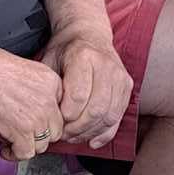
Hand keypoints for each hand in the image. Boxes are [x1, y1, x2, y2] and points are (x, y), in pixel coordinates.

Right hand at [0, 45, 65, 162]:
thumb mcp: (26, 69)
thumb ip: (39, 89)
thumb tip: (37, 112)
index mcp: (52, 82)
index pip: (60, 111)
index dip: (46, 120)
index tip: (35, 123)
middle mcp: (48, 100)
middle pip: (54, 130)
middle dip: (39, 134)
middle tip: (23, 134)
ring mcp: (37, 117)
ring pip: (42, 144)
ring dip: (27, 145)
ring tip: (13, 142)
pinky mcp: (21, 130)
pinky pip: (26, 152)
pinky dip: (15, 154)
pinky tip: (6, 150)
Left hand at [39, 24, 130, 148]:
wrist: (88, 34)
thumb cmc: (64, 50)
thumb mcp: (49, 60)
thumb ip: (50, 86)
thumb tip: (46, 116)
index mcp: (84, 57)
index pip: (78, 96)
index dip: (66, 115)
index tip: (55, 121)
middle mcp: (106, 66)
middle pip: (95, 109)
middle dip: (77, 128)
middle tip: (62, 134)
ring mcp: (120, 77)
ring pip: (109, 116)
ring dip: (90, 132)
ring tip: (73, 137)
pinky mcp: (127, 86)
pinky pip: (119, 116)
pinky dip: (105, 133)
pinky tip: (92, 140)